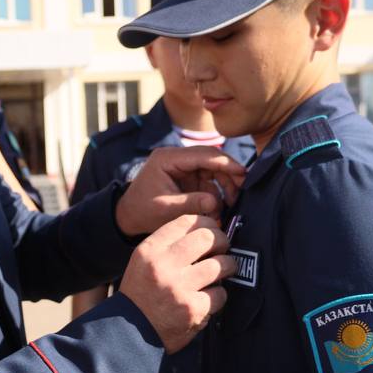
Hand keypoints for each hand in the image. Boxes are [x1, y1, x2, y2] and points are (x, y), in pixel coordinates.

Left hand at [115, 147, 244, 235]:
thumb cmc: (142, 211)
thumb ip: (190, 203)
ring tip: (232, 206)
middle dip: (229, 175)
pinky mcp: (187, 179)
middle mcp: (177, 158)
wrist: (129, 217)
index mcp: (168, 158)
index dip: (224, 162)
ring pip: (213, 172)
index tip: (242, 173)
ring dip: (224, 188)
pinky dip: (216, 196)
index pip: (202, 155)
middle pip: (211, 160)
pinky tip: (219, 211)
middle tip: (243, 191)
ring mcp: (183, 168)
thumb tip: (216, 202)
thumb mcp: (165, 208)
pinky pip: (208, 184)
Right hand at [118, 214, 234, 352]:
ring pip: (221, 265)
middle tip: (223, 248)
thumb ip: (169, 245)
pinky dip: (219, 295)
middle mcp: (163, 265)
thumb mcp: (144, 261)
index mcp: (150, 250)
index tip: (213, 230)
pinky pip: (220, 294)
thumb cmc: (142, 294)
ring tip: (224, 270)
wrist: (130, 332)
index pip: (187, 222)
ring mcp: (179, 287)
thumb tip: (207, 230)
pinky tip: (210, 297)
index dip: (207, 223)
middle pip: (207, 238)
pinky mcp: (193, 309)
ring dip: (228, 267)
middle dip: (222, 241)